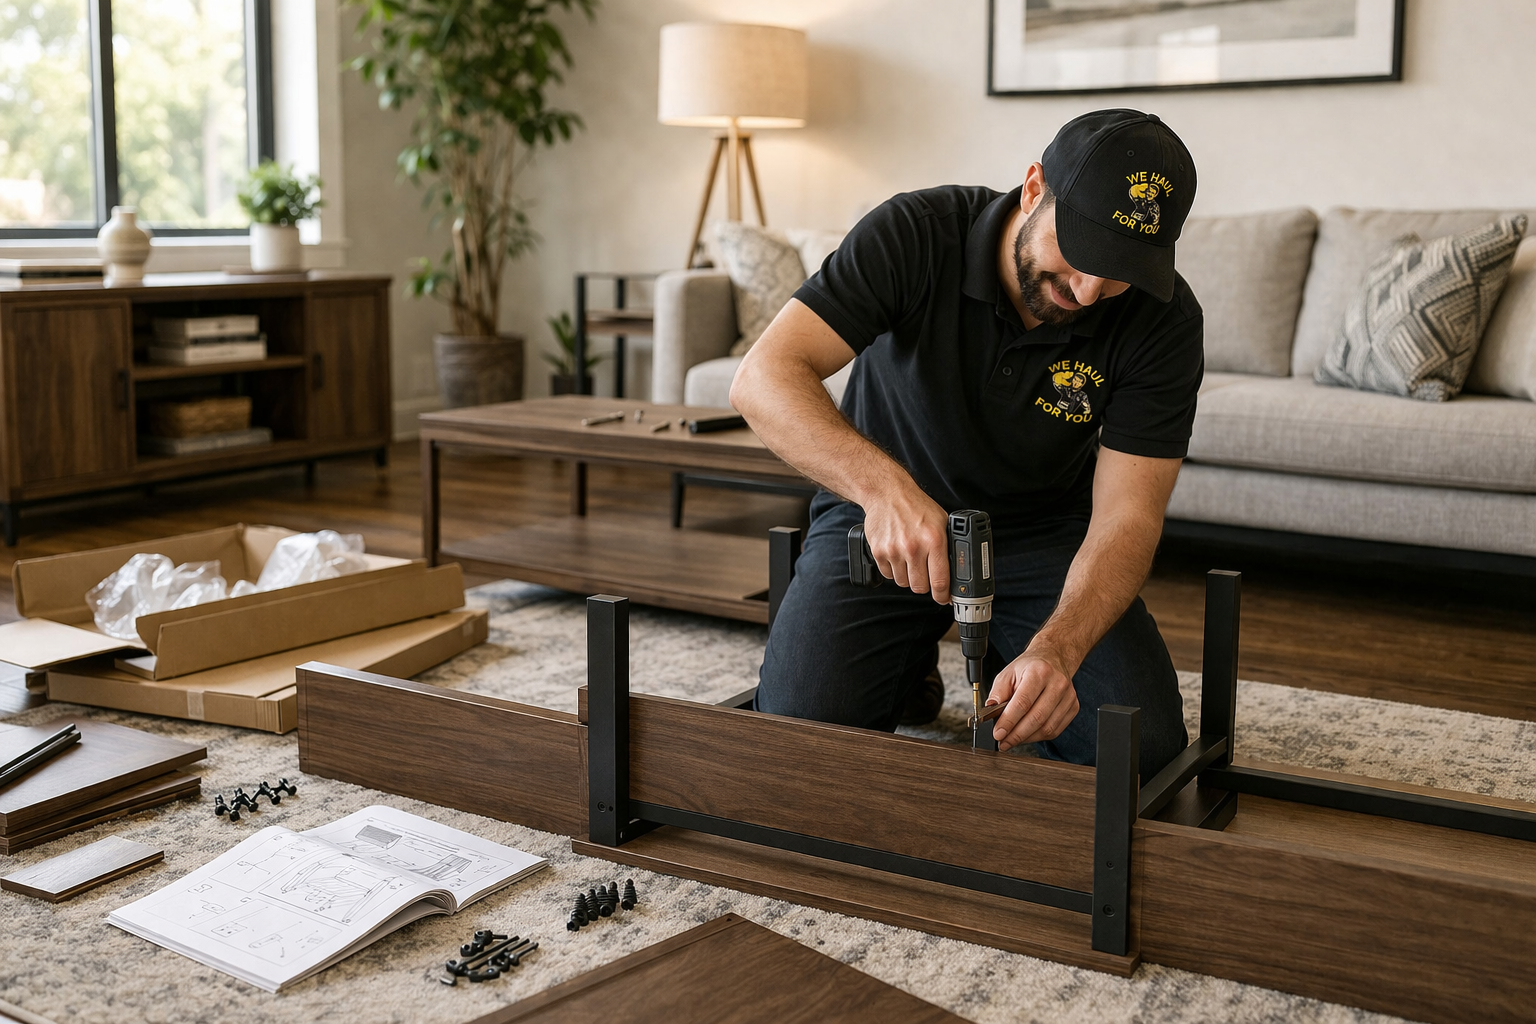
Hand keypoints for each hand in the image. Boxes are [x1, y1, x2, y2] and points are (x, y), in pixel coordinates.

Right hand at [863, 484, 949, 602]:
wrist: (887, 493)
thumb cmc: (916, 506)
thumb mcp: (941, 522)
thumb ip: (947, 546)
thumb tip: (955, 571)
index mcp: (934, 540)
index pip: (940, 581)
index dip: (943, 595)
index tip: (944, 598)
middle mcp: (914, 547)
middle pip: (920, 587)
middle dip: (924, 584)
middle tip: (925, 575)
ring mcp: (894, 551)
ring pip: (903, 582)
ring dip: (908, 576)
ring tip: (910, 559)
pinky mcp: (879, 551)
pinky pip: (888, 575)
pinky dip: (894, 570)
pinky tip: (898, 555)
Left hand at [986, 652, 1079, 750]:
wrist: (1052, 659)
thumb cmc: (1029, 668)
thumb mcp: (1007, 673)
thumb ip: (997, 693)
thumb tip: (990, 712)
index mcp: (1039, 671)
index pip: (1023, 702)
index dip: (1009, 721)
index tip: (998, 734)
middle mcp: (1057, 683)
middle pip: (1037, 718)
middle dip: (1017, 735)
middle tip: (1003, 742)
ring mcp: (1069, 696)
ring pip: (1047, 728)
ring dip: (1027, 738)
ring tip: (1012, 740)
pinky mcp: (1074, 707)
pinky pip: (1055, 730)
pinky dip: (1038, 737)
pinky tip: (1027, 735)